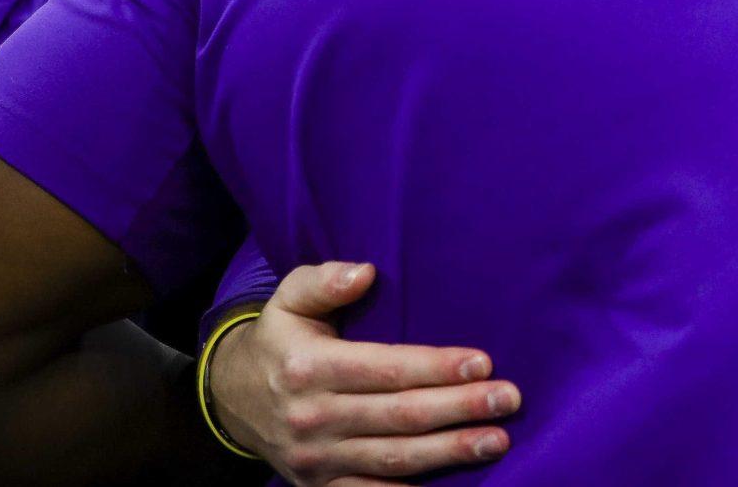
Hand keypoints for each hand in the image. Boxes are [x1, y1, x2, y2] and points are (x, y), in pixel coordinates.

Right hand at [208, 261, 517, 484]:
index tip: (483, 362)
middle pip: (399, 416)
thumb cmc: (279, 340)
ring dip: (450, 451)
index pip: (385, 370)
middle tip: (508, 399)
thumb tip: (365, 272)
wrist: (228, 400)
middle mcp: (313, 418)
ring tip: (497, 439)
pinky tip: (453, 482)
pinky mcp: (318, 486)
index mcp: (309, 368)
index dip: (435, 367)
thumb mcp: (288, 299)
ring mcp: (315, 459)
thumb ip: (324, 281)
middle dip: (459, 408)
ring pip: (393, 459)